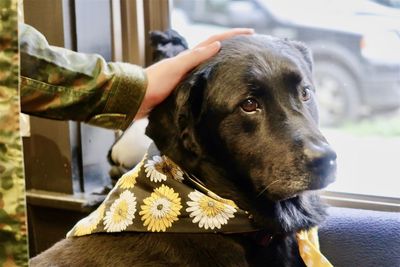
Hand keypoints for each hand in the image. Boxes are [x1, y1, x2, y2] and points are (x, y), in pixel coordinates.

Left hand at [135, 28, 254, 118]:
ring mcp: (186, 77)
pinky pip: (204, 82)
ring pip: (210, 68)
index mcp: (188, 57)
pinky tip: (220, 88)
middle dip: (232, 48)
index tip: (250, 33)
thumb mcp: (176, 67)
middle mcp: (189, 65)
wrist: (136, 99)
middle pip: (214, 53)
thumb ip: (195, 57)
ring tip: (240, 67)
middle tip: (249, 48)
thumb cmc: (154, 82)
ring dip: (224, 64)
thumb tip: (217, 45)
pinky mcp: (182, 90)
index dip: (232, 36)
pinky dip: (214, 81)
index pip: (214, 41)